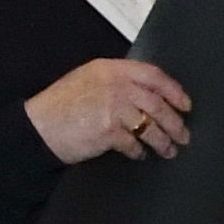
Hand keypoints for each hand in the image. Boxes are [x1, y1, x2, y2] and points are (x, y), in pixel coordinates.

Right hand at [26, 57, 191, 164]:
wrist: (37, 127)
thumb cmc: (61, 105)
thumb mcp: (88, 81)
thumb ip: (116, 82)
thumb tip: (148, 95)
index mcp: (110, 69)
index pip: (153, 75)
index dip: (174, 91)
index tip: (186, 105)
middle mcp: (115, 85)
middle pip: (158, 104)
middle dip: (175, 123)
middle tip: (183, 135)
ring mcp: (113, 108)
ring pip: (151, 126)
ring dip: (163, 140)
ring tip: (169, 150)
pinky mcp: (109, 131)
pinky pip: (134, 144)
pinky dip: (139, 151)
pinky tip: (140, 154)